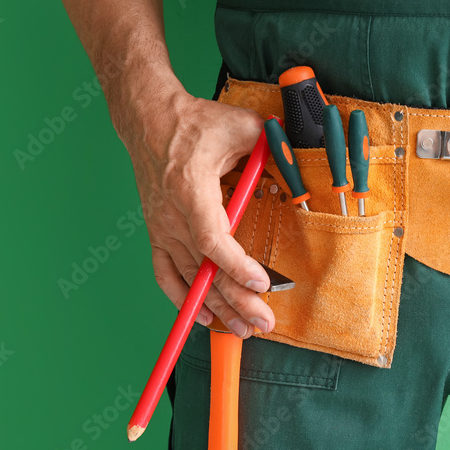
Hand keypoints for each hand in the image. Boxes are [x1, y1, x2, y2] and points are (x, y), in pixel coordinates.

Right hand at [109, 64, 274, 337]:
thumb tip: (299, 161)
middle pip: (204, 268)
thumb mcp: (240, 126)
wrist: (150, 120)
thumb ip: (271, 146)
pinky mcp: (157, 233)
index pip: (211, 238)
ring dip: (217, 306)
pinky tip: (204, 317)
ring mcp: (162, 228)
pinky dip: (182, 299)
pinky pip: (165, 274)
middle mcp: (172, 215)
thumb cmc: (195, 123)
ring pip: (190, 278)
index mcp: (191, 190)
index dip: (236, 265)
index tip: (262, 282)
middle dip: (237, 299)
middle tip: (264, 321)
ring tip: (243, 329)